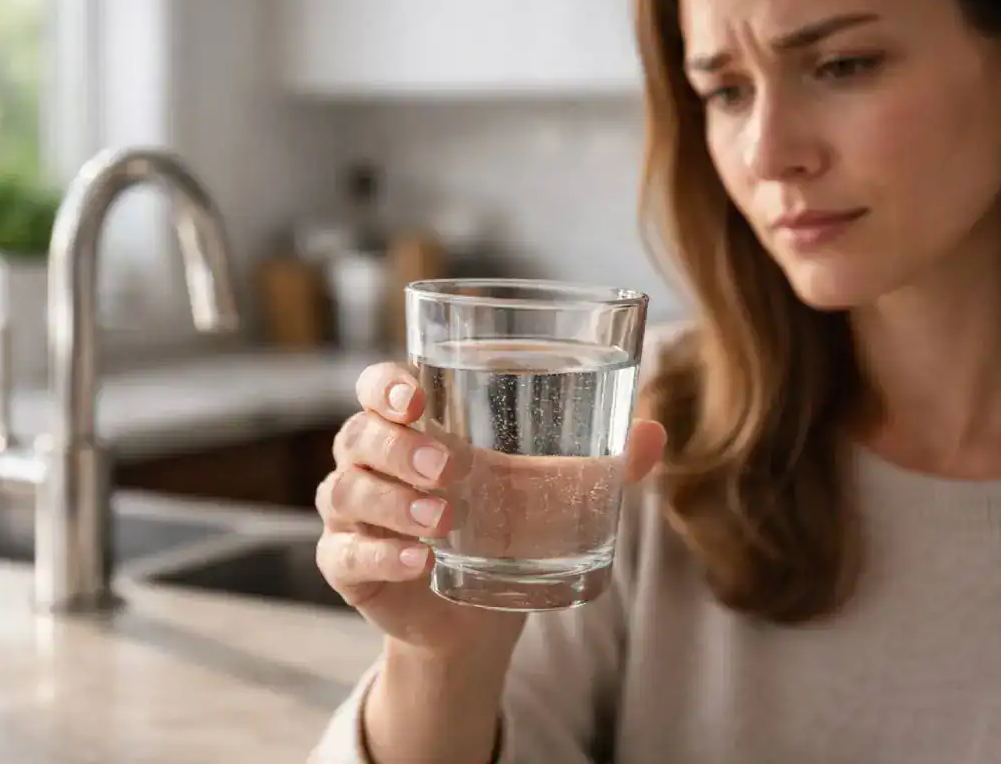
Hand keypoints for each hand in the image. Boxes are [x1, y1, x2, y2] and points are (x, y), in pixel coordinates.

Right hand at [315, 361, 666, 658]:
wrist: (476, 616)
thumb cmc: (505, 527)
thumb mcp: (549, 492)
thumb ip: (599, 462)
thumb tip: (655, 433)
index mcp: (412, 426)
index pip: (379, 387)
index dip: (387, 385)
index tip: (417, 398)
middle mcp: (370, 461)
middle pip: (358, 435)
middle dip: (399, 448)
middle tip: (450, 468)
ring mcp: (352, 514)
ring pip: (346, 491)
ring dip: (392, 501)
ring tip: (443, 519)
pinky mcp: (345, 565)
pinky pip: (345, 553)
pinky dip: (380, 555)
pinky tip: (419, 561)